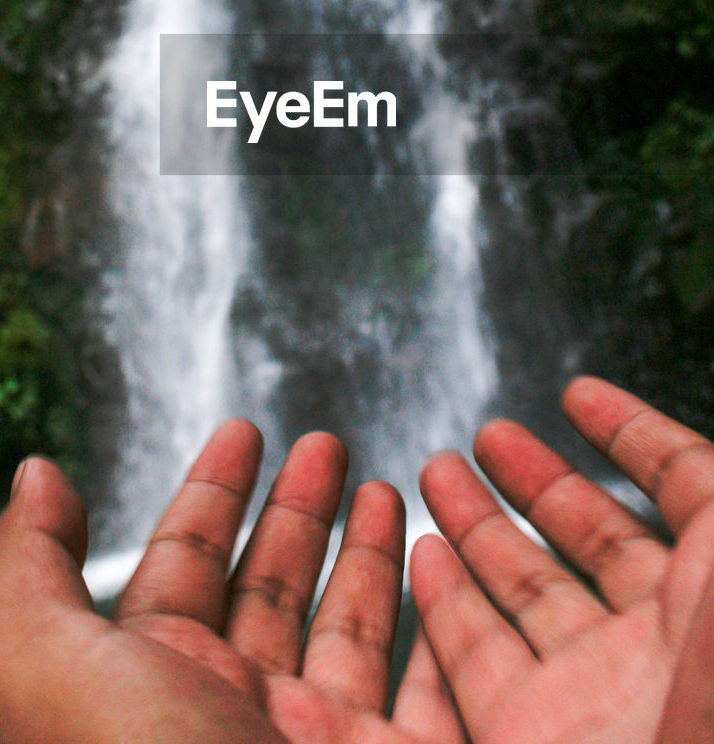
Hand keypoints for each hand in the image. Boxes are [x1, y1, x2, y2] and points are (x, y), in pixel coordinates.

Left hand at [0, 421, 459, 743]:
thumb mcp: (40, 668)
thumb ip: (28, 567)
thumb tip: (35, 476)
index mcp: (149, 685)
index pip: (186, 561)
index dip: (213, 492)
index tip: (243, 433)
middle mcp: (233, 714)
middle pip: (272, 584)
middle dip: (297, 508)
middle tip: (325, 444)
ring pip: (348, 626)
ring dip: (369, 553)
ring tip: (386, 485)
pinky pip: (423, 679)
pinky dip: (437, 624)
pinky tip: (441, 569)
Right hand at [411, 375, 713, 743]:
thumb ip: (701, 484)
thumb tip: (680, 445)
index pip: (676, 494)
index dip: (628, 439)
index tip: (578, 396)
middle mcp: (657, 645)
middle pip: (587, 544)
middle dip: (534, 482)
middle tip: (487, 436)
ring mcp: (593, 695)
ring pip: (522, 595)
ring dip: (477, 528)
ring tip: (437, 470)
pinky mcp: (527, 737)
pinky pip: (474, 665)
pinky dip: (440, 607)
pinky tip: (421, 556)